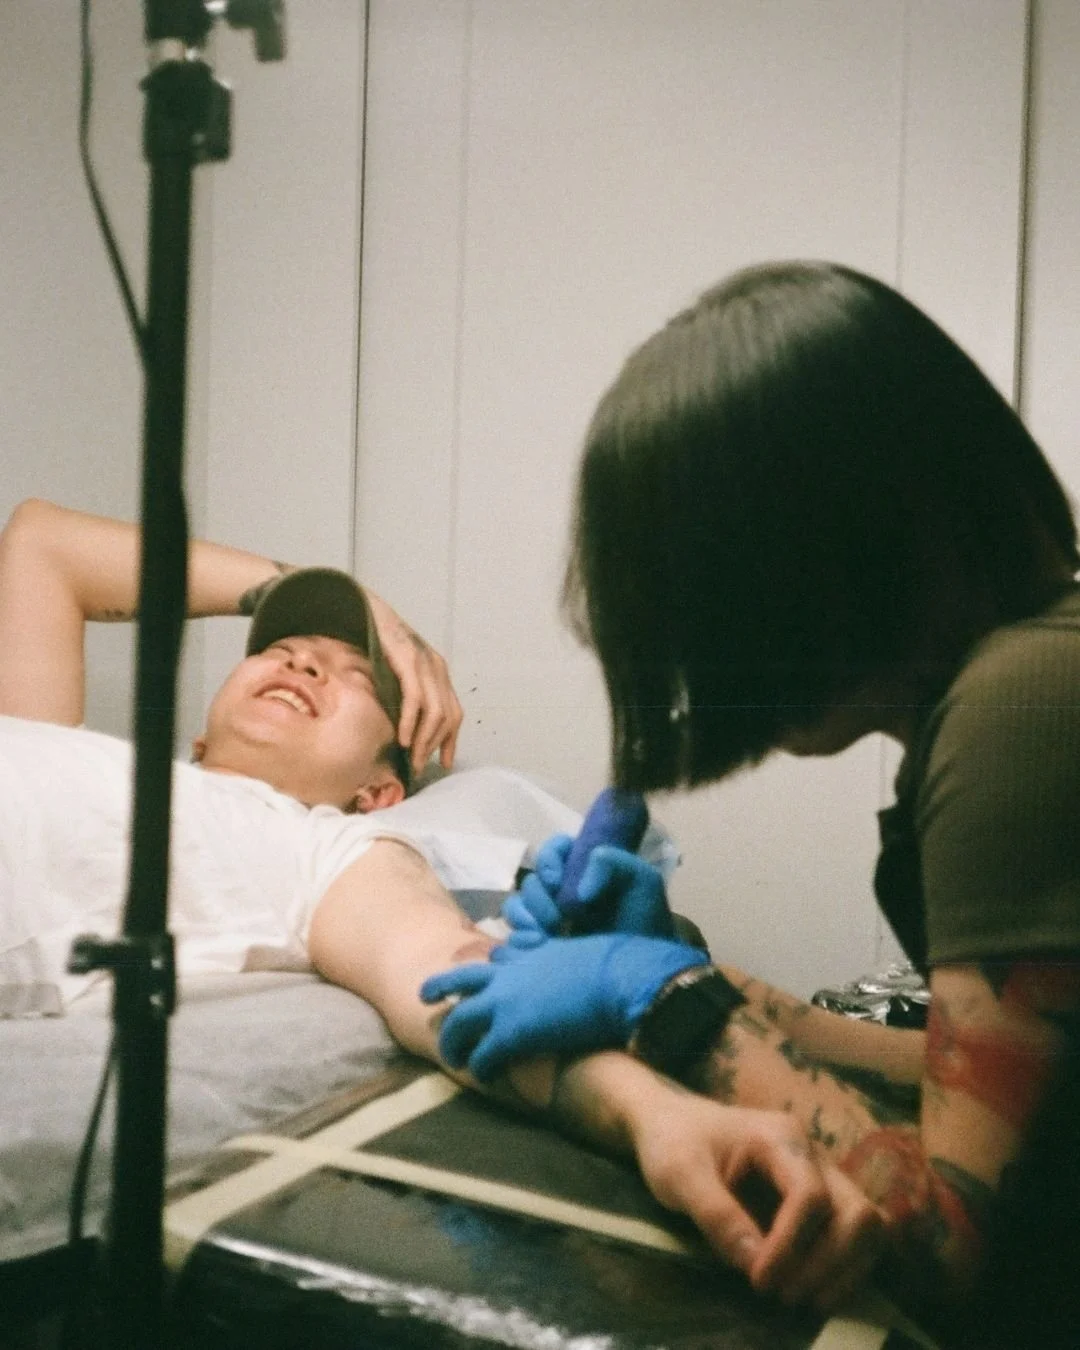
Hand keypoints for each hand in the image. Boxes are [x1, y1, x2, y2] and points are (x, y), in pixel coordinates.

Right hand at [363, 589, 462, 772]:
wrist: (367, 611)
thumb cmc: (379, 646)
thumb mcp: (400, 674)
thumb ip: (408, 696)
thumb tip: (406, 730)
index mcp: (439, 672)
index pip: (455, 713)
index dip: (451, 740)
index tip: (444, 762)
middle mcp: (437, 668)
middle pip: (447, 717)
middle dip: (434, 745)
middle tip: (417, 764)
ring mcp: (425, 663)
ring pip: (435, 712)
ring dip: (423, 740)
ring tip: (410, 756)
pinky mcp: (408, 661)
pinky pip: (415, 699)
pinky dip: (410, 722)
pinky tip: (403, 737)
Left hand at [419, 934, 706, 1080]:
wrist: (623, 979)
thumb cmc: (618, 965)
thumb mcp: (586, 951)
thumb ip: (572, 958)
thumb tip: (588, 962)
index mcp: (531, 953)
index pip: (495, 960)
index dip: (485, 972)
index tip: (480, 982)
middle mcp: (511, 973)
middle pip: (460, 980)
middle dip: (440, 988)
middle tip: (425, 998)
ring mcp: (506, 1002)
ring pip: (459, 1022)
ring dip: (452, 1042)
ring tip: (451, 1057)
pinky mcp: (512, 1034)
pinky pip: (482, 1056)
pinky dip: (480, 1068)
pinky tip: (484, 1078)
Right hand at [503, 834, 675, 937]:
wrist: (642, 973)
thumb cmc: (645, 925)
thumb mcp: (642, 882)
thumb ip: (613, 861)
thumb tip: (581, 889)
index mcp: (582, 871)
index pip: (554, 850)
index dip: (548, 859)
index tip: (556, 880)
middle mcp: (561, 893)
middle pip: (531, 882)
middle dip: (538, 898)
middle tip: (557, 919)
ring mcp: (548, 922)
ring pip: (516, 908)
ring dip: (525, 919)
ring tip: (546, 937)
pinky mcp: (538, 949)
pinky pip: (513, 939)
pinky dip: (521, 941)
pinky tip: (540, 949)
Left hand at [626, 1085, 885, 1311]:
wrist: (675, 1124)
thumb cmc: (675, 1141)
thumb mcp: (679, 1173)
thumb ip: (715, 1214)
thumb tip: (753, 1262)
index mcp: (780, 1136)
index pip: (809, 1195)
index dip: (791, 1245)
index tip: (759, 1279)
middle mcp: (813, 1154)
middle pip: (856, 1212)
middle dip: (826, 1263)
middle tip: (780, 1294)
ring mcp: (823, 1176)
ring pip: (867, 1226)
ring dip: (843, 1269)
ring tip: (800, 1298)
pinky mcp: (823, 1201)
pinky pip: (856, 1237)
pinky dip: (844, 1269)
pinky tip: (812, 1291)